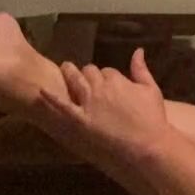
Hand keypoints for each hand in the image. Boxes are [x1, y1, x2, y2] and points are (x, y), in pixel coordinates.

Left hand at [38, 48, 166, 160]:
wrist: (146, 144)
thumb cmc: (153, 118)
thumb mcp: (151, 89)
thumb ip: (141, 69)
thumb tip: (138, 50)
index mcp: (117, 79)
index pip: (106, 71)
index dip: (106, 77)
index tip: (107, 83)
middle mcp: (100, 87)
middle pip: (89, 73)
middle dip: (88, 74)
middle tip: (86, 78)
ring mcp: (88, 103)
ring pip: (75, 82)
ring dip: (69, 74)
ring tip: (64, 68)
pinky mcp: (80, 119)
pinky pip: (62, 105)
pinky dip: (51, 97)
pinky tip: (42, 90)